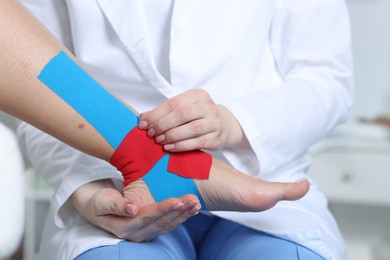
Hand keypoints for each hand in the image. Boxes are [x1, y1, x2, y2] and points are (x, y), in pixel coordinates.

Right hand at [71, 180, 200, 241]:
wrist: (95, 206)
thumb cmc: (98, 201)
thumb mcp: (102, 202)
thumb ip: (117, 206)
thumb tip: (132, 209)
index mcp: (125, 227)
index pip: (148, 217)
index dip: (163, 209)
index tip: (178, 200)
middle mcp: (137, 234)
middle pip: (162, 222)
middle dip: (179, 211)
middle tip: (193, 199)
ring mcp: (145, 232)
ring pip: (168, 224)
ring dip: (184, 214)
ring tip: (196, 203)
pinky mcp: (151, 228)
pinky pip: (169, 223)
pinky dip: (181, 215)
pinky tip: (192, 208)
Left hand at [138, 89, 247, 151]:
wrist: (224, 126)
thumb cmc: (198, 116)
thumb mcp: (184, 108)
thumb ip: (165, 112)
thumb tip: (142, 119)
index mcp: (198, 95)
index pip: (173, 103)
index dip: (156, 114)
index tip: (143, 124)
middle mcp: (208, 107)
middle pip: (182, 114)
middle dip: (163, 125)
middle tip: (151, 134)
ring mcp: (215, 122)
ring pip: (191, 129)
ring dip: (172, 136)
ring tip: (159, 141)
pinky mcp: (216, 138)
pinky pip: (197, 143)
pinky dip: (181, 146)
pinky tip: (170, 148)